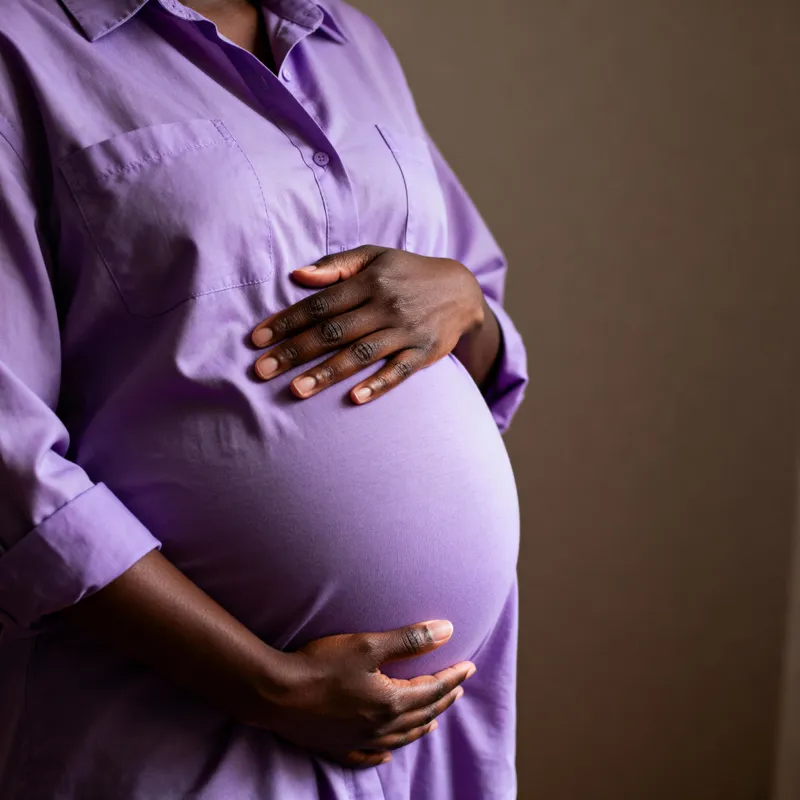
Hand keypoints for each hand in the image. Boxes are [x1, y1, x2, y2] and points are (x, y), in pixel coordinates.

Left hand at [251, 246, 485, 402]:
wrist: (462, 290)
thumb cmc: (407, 273)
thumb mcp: (375, 256)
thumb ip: (336, 265)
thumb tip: (296, 275)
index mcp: (369, 282)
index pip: (320, 304)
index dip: (287, 322)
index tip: (257, 340)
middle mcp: (385, 306)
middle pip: (333, 331)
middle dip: (295, 352)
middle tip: (262, 370)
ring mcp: (405, 331)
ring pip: (361, 354)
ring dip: (327, 372)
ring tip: (296, 390)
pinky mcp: (424, 353)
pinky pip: (399, 371)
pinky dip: (378, 385)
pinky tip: (354, 398)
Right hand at [258, 619, 474, 767]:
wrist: (276, 693)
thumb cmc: (321, 664)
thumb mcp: (368, 645)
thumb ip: (410, 639)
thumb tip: (448, 630)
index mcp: (391, 702)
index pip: (432, 689)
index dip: (453, 676)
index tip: (470, 666)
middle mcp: (379, 727)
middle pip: (421, 714)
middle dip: (442, 699)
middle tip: (457, 687)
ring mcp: (358, 741)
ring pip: (399, 738)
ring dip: (420, 727)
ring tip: (433, 720)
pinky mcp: (336, 747)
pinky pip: (366, 757)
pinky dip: (382, 755)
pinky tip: (386, 755)